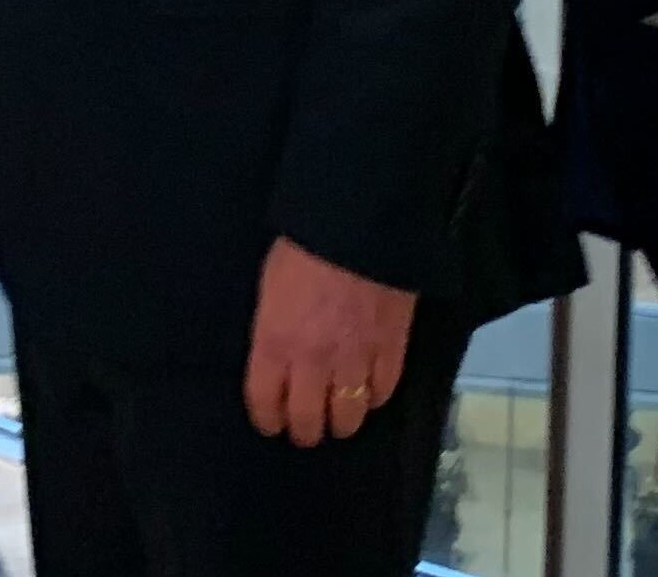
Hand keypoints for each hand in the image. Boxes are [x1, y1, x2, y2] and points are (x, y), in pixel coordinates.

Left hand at [243, 239, 416, 447]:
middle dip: (305, 430)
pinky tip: (368, 391)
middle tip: (307, 427)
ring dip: (342, 421)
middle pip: (308, 423)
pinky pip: (382, 393)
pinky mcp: (392, 353)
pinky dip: (374, 397)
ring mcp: (355, 362)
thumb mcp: (269, 290)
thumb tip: (275, 359)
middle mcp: (313, 363)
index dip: (268, 420)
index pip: (265, 404)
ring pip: (349, 418)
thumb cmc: (302, 248)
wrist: (358, 227)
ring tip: (340, 416)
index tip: (271, 422)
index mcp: (274, 345)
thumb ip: (272, 333)